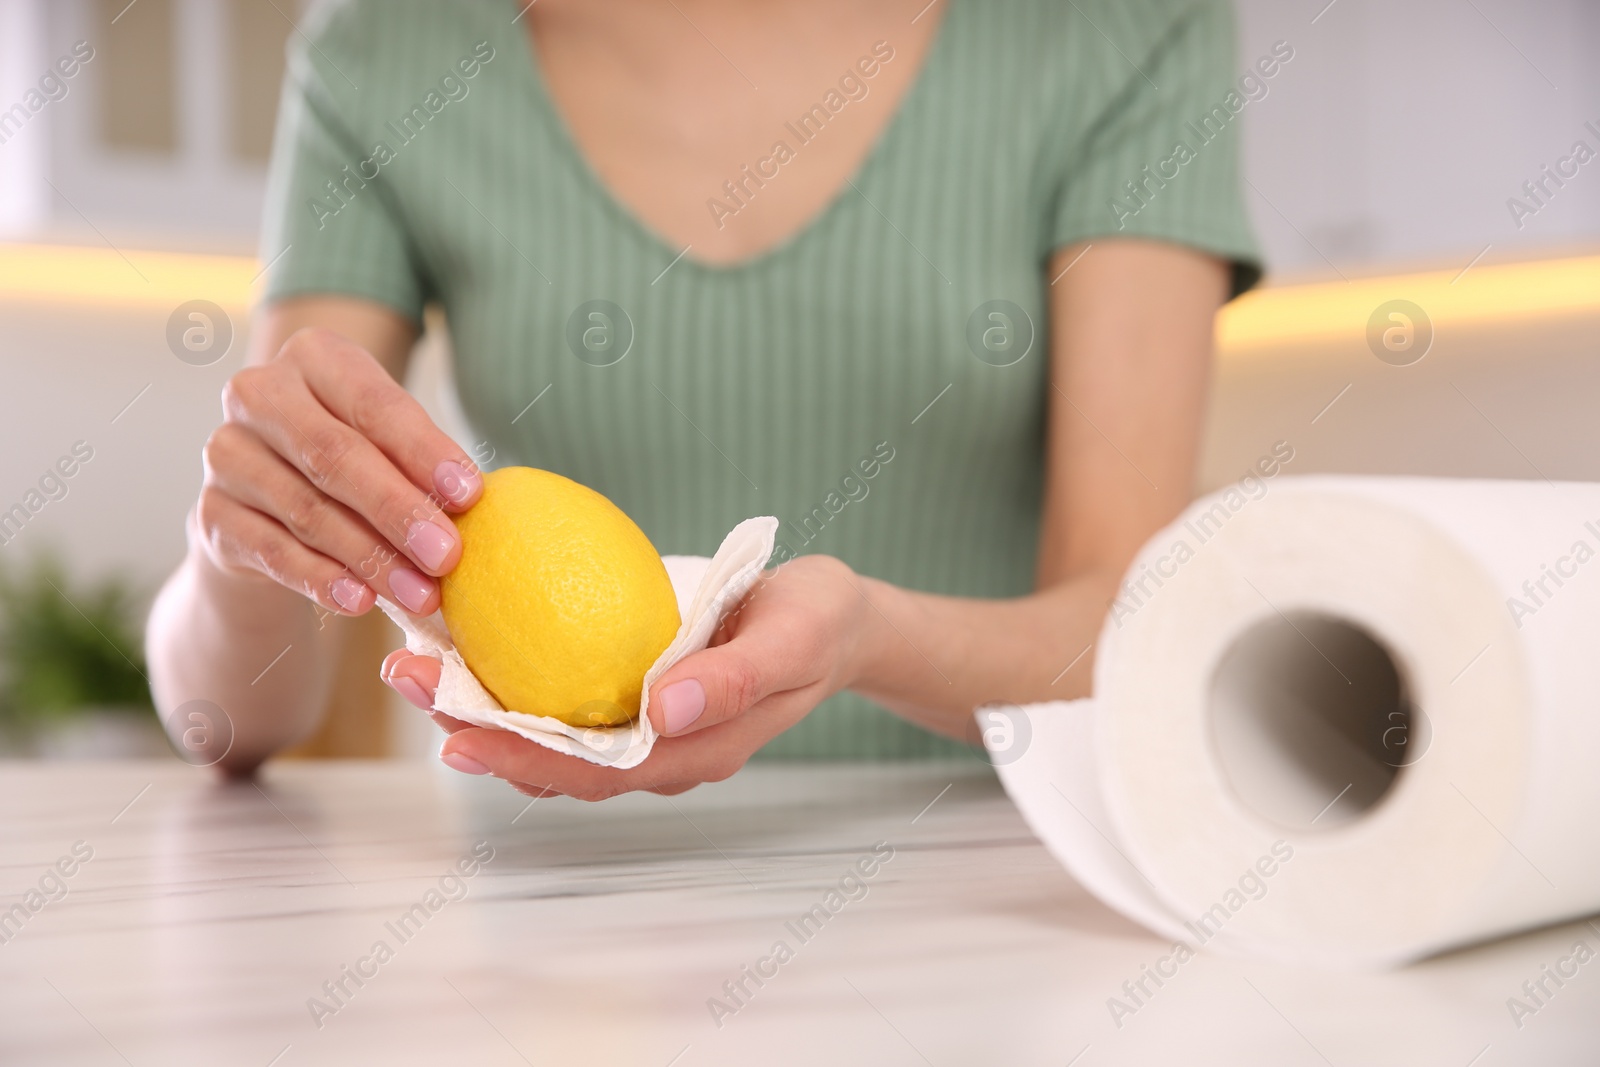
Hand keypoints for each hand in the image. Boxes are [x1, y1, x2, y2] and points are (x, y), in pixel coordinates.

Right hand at [195, 327, 482, 616]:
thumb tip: (467, 501)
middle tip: (447, 556)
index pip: (374, 404)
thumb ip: (420, 465)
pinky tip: (361, 601)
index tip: (470, 496)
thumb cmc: (354, 466)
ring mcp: (227, 454)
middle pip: (335, 456)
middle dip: (398, 510)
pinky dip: (321, 579)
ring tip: (420, 593)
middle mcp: (259, 394)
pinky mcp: (211, 513)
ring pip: (308, 510)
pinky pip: (273, 551)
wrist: (269, 510)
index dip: (424, 452)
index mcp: (315, 357)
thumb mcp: (388, 447)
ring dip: (371, 558)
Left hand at [381, 554, 872, 798]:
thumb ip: (733, 679)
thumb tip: (660, 710)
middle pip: (551, 758)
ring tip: (416, 661)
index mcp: (693, 752)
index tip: (455, 733)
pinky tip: (472, 642)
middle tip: (406, 677)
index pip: (592, 772)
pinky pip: (564, 695)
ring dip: (480, 703)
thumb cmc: (817, 624)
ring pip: (549, 731)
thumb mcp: (792, 642)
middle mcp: (657, 751)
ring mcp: (643, 725)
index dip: (520, 760)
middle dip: (474, 728)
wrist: (835, 618)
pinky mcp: (634, 691)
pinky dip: (513, 675)